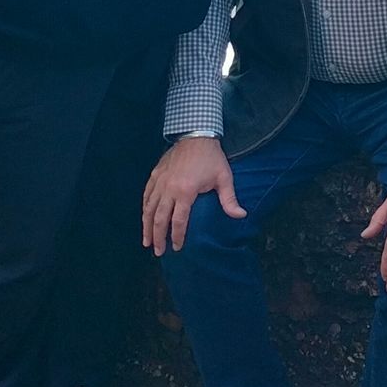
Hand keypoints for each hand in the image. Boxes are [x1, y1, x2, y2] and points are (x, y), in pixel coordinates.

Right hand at [142, 136, 245, 255]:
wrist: (196, 134)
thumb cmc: (211, 158)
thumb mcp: (224, 178)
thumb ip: (229, 199)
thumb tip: (241, 216)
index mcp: (186, 191)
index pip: (178, 221)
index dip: (177, 236)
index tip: (177, 248)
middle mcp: (169, 188)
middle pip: (159, 219)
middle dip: (157, 238)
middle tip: (157, 252)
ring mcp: (160, 181)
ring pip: (149, 209)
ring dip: (146, 227)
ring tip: (146, 241)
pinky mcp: (155, 175)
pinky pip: (146, 195)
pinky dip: (145, 209)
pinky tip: (144, 218)